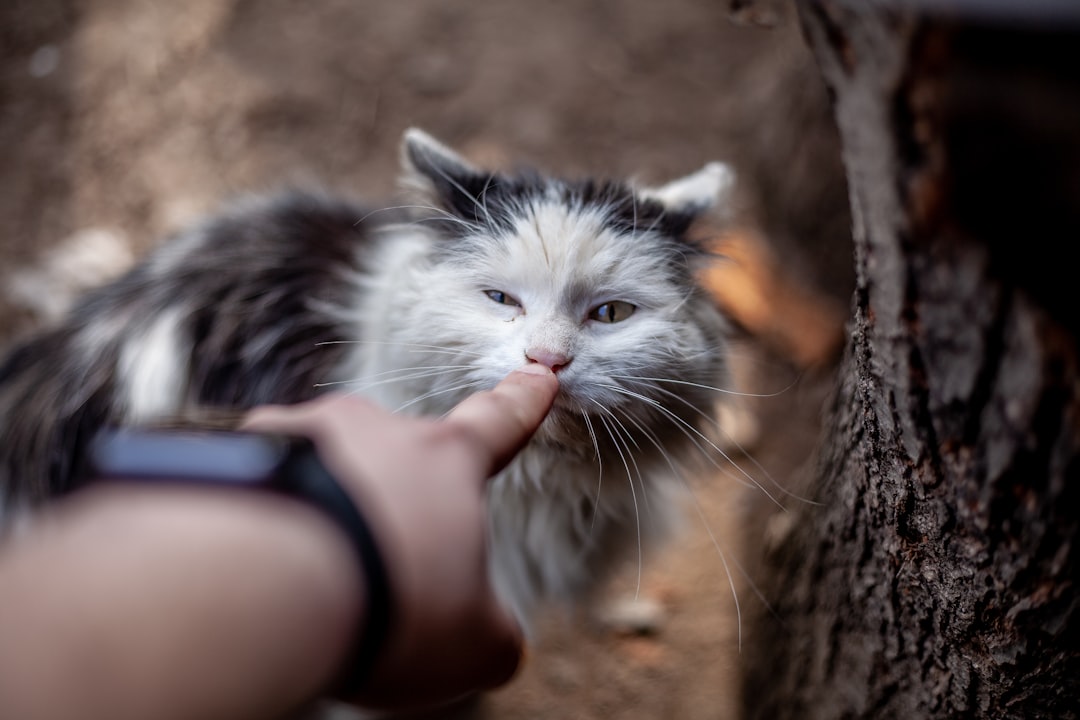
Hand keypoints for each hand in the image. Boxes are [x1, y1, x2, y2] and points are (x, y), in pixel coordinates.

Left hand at [242, 363, 558, 709]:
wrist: (262, 591)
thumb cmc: (384, 607)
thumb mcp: (470, 644)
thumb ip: (491, 632)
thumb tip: (492, 640)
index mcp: (445, 459)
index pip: (497, 423)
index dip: (520, 403)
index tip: (536, 377)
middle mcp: (373, 428)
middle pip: (393, 456)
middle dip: (389, 502)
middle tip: (375, 567)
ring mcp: (298, 431)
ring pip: (320, 467)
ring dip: (323, 509)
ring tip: (309, 576)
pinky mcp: (233, 453)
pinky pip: (257, 482)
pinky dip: (261, 516)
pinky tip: (254, 563)